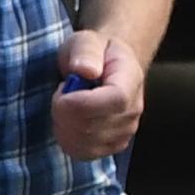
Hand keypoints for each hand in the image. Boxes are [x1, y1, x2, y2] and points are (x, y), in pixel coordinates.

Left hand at [49, 24, 149, 160]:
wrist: (107, 68)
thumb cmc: (95, 53)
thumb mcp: (86, 40)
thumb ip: (86, 52)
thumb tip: (85, 70)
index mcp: (131, 80)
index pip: (115, 100)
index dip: (82, 102)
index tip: (62, 89)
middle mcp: (133, 111)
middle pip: (93, 126)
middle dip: (64, 111)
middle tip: (62, 91)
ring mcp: (125, 132)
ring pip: (84, 143)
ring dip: (63, 124)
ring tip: (68, 104)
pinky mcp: (111, 147)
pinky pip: (82, 153)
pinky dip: (67, 138)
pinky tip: (68, 120)